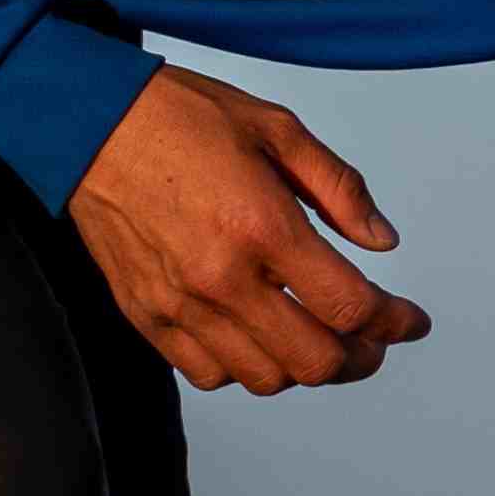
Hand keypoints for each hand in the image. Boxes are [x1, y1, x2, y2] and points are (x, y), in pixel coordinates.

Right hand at [70, 66, 433, 395]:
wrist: (82, 120)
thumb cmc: (180, 117)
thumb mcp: (277, 129)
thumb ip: (339, 189)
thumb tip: (383, 242)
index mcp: (263, 228)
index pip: (351, 308)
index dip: (395, 323)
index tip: (411, 321)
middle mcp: (221, 277)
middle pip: (315, 362)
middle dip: (360, 357)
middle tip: (371, 339)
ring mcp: (179, 303)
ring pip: (266, 378)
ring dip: (304, 366)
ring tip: (317, 336)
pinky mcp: (145, 315)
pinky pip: (209, 374)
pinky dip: (246, 367)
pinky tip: (258, 335)